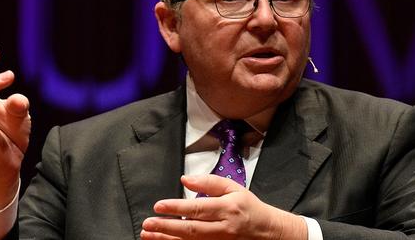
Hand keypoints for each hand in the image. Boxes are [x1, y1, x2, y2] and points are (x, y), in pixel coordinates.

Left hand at [141, 175, 306, 239]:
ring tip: (149, 235)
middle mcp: (222, 228)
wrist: (266, 230)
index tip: (159, 206)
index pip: (197, 209)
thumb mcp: (233, 187)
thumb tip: (185, 179)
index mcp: (226, 208)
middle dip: (166, 227)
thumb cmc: (248, 207)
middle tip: (148, 224)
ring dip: (167, 239)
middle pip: (190, 229)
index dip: (176, 208)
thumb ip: (209, 182)